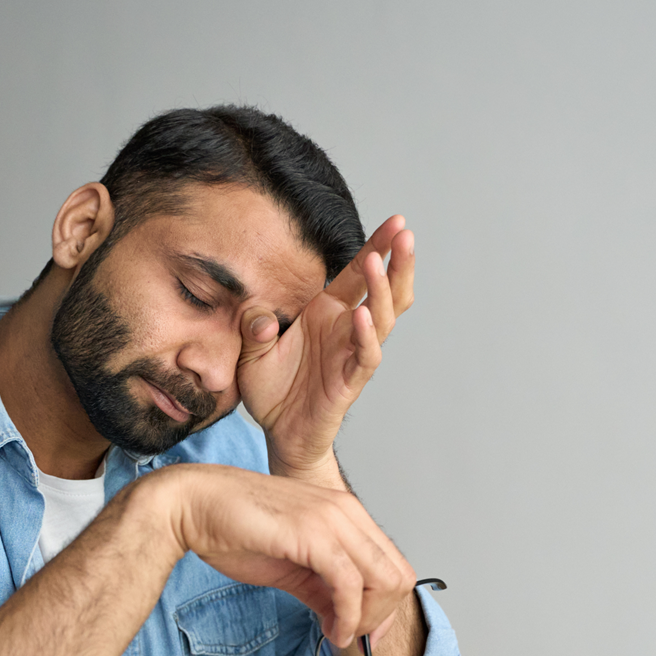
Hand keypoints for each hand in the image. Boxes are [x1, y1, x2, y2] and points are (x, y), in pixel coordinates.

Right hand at [146, 463, 415, 645]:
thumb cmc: (233, 529)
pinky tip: (331, 630)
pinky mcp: (314, 534)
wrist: (192, 505)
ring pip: (384, 580)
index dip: (387, 607)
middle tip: (350, 636)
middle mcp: (347, 511)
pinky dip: (348, 617)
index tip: (366, 634)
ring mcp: (333, 519)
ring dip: (366, 620)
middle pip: (399, 575)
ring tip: (339, 634)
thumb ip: (322, 590)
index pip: (393, 564)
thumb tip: (343, 619)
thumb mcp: (290, 567)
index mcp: (344, 513)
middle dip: (381, 617)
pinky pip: (350, 584)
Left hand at [235, 216, 415, 479]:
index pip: (358, 273)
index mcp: (326, 312)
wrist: (278, 434)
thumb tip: (258, 317)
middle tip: (406, 233)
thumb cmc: (271, 390)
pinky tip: (360, 314)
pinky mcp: (350, 381)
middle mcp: (345, 328)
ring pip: (381, 317)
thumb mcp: (249, 352)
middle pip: (384, 290)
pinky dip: (365, 335)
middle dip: (396, 261)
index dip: (377, 246)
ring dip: (381, 289)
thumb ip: (252, 329)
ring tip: (379, 262)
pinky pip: (365, 355)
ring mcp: (351, 353)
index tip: (396, 221)